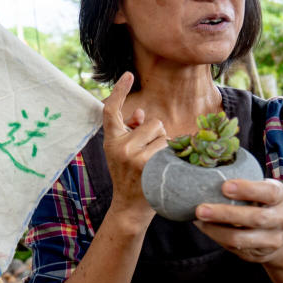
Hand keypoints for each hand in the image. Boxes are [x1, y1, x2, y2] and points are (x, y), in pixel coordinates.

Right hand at [102, 72, 166, 220]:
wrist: (129, 207)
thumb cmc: (131, 177)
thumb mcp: (123, 153)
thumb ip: (131, 130)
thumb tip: (140, 112)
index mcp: (111, 140)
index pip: (111, 110)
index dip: (120, 91)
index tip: (128, 74)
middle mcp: (119, 146)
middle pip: (152, 122)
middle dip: (157, 135)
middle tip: (151, 155)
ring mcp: (132, 155)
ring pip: (163, 134)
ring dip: (166, 146)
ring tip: (157, 163)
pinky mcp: (146, 164)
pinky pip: (168, 147)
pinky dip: (171, 155)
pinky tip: (164, 168)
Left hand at [193, 178, 282, 267]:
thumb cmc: (263, 204)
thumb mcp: (262, 190)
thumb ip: (244, 185)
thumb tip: (206, 179)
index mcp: (280, 196)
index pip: (269, 193)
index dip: (248, 189)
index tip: (225, 186)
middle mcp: (280, 219)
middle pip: (256, 218)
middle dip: (225, 213)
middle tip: (201, 208)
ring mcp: (271, 240)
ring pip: (241, 238)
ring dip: (216, 230)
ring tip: (199, 220)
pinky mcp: (257, 254)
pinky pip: (234, 247)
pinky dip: (216, 236)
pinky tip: (205, 227)